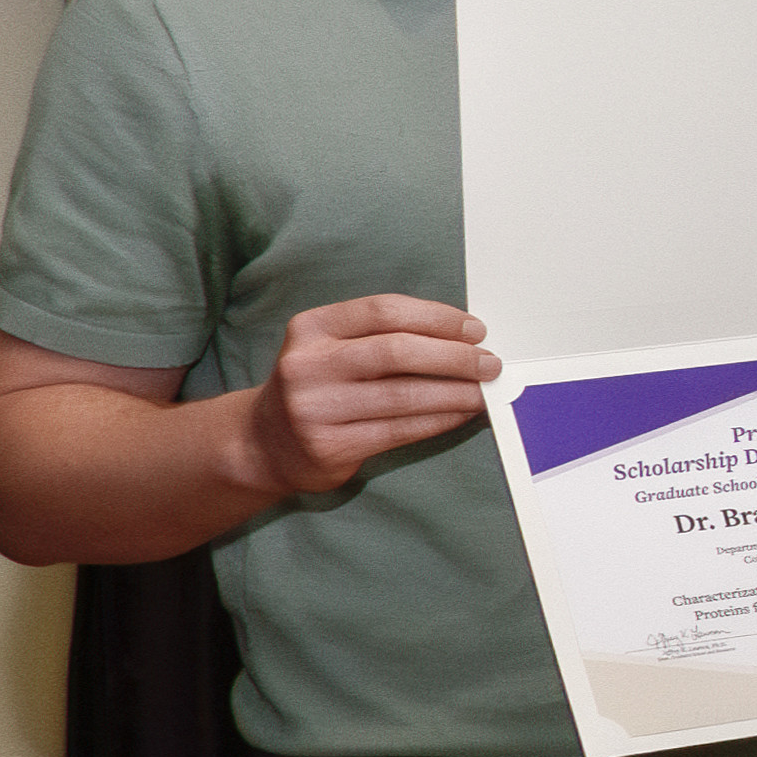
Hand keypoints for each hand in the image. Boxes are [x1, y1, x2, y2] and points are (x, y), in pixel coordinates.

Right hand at [243, 295, 502, 494]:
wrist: (266, 443)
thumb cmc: (321, 386)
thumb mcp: (333, 348)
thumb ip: (383, 336)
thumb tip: (463, 337)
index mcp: (311, 328)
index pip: (383, 311)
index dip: (437, 318)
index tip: (476, 330)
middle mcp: (306, 364)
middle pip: (397, 351)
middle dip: (454, 356)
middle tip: (489, 363)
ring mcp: (314, 407)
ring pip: (404, 395)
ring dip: (456, 392)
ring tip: (484, 391)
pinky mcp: (329, 445)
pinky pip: (401, 429)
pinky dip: (440, 420)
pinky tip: (462, 413)